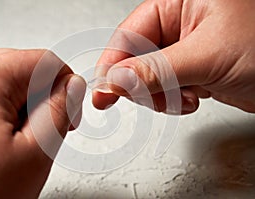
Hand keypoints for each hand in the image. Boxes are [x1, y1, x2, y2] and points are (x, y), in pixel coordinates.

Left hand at [0, 49, 85, 197]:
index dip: (66, 86)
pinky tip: (3, 143)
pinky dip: (4, 116)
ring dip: (24, 110)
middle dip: (44, 98)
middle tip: (47, 130)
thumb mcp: (37, 150)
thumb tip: (73, 86)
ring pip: (7, 86)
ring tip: (21, 143)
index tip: (69, 113)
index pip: (46, 61)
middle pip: (24, 70)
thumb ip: (61, 109)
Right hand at [93, 0, 254, 113]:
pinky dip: (172, 101)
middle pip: (134, 59)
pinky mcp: (191, 71)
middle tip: (148, 97)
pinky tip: (190, 100)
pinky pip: (165, 89)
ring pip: (148, 78)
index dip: (113, 65)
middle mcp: (178, 25)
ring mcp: (183, 50)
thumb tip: (116, 80)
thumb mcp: (207, 55)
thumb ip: (156, 70)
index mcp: (178, 4)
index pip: (128, 35)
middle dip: (141, 84)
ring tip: (183, 98)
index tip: (103, 92)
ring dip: (159, 96)